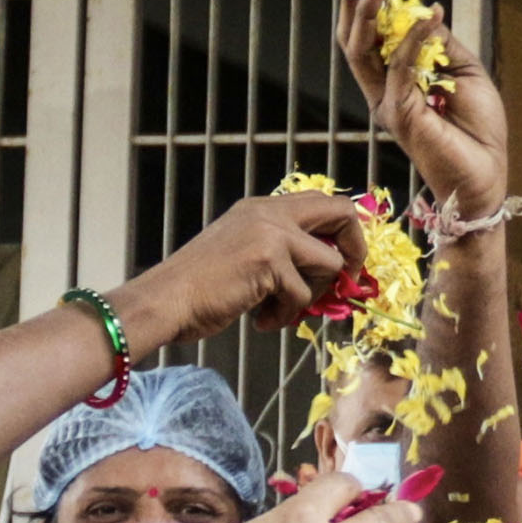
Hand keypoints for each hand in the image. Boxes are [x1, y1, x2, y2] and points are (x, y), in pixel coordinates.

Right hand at [117, 189, 366, 355]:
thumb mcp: (243, 253)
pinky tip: (261, 319)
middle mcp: (269, 212)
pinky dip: (286, 314)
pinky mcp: (268, 259)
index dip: (343, 232)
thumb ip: (281, 251)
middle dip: (355, 250)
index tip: (345, 262)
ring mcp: (270, 233)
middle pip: (341, 212)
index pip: (323, 203)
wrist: (167, 299)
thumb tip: (331, 270)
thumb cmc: (200, 287)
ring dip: (311, 295)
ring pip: (329, 263)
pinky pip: (302, 294)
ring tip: (279, 309)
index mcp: (262, 207)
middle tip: (346, 282)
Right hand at [336, 0, 509, 219]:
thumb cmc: (477, 128)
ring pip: (362, 51)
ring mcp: (387, 102)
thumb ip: (439, 44)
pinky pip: (400, 69)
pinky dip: (414, 38)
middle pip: (355, 37)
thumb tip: (425, 11)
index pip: (374, 32)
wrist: (487, 172)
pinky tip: (432, 14)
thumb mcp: (462, 71)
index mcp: (395, 78)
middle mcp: (383, 89)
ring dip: (370, 11)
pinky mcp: (400, 116)